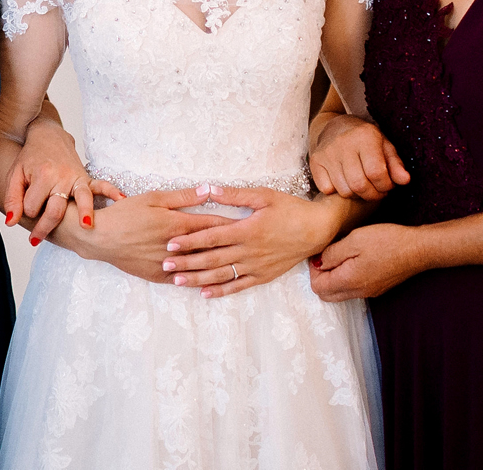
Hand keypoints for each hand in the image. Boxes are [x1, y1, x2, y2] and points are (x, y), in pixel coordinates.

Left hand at [2, 117, 124, 242]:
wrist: (48, 137)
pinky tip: (121, 199)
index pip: (33, 207)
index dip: (27, 212)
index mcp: (42, 176)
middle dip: (44, 228)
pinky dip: (112, 191)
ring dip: (84, 213)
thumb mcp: (15, 176)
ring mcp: (76, 177)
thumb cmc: (30, 158)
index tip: (26, 209)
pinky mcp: (86, 177)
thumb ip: (12, 199)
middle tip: (35, 241)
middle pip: (55, 211)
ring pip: (82, 199)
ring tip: (85, 228)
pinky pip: (101, 185)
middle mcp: (61, 177)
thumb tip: (12, 223)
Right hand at [56, 185, 233, 282]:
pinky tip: (213, 282)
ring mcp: (168, 265)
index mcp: (176, 225)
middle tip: (253, 245)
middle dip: (232, 245)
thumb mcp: (154, 198)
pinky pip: (184, 281)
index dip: (232, 223)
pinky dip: (199, 281)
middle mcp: (176, 247)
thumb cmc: (126, 213)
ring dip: (219, 266)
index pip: (211, 224)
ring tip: (239, 265)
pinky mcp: (158, 277)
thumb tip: (208, 189)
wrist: (100, 238)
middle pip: (210, 247)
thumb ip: (183, 196)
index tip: (250, 223)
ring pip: (200, 267)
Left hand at [159, 184, 345, 297]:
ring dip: (198, 279)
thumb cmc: (290, 209)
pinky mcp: (263, 276)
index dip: (190, 240)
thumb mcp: (264, 196)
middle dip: (187, 262)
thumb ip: (235, 194)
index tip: (170, 243)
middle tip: (165, 264)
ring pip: (222, 275)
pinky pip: (238, 286)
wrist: (317, 230)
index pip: (212, 236)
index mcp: (247, 230)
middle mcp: (249, 251)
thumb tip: (210, 188)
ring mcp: (256, 266)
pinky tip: (204, 293)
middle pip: (212, 259)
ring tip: (177, 281)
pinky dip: (221, 291)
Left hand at [309, 222, 424, 300]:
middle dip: (321, 277)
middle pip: (327, 294)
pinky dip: (346, 279)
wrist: (418, 248)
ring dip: (334, 278)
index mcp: (349, 281)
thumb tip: (318, 263)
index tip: (321, 253)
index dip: (313, 270)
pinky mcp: (378, 288)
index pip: (318, 287)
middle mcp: (358, 292)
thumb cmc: (387, 241)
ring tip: (340, 256)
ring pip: (340, 293)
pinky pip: (354, 290)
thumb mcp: (354, 240)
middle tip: (327, 256)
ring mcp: (369, 292)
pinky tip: (354, 260)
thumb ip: (332, 254)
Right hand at [310, 114, 408, 199]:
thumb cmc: (365, 139)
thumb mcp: (384, 145)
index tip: (388, 185)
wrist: (335, 126)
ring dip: (357, 195)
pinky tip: (345, 182)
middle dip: (372, 194)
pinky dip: (338, 191)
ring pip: (344, 190)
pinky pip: (327, 189)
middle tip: (377, 191)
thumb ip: (395, 164)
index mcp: (365, 137)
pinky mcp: (315, 161)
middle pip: (359, 184)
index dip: (385, 186)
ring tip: (363, 187)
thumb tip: (404, 180)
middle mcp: (343, 144)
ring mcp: (327, 153)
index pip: (376, 173)